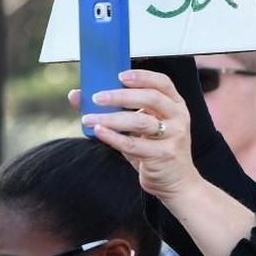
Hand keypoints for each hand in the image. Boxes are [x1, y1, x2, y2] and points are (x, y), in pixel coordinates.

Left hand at [77, 69, 203, 201]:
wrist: (176, 181)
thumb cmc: (155, 149)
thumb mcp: (140, 126)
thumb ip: (115, 109)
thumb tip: (78, 95)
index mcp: (175, 105)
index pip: (162, 83)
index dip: (142, 76)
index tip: (119, 75)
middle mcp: (178, 117)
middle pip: (151, 98)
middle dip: (121, 95)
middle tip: (97, 97)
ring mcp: (173, 136)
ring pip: (141, 121)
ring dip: (113, 118)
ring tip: (90, 118)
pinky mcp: (163, 155)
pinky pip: (134, 144)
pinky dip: (113, 137)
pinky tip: (98, 132)